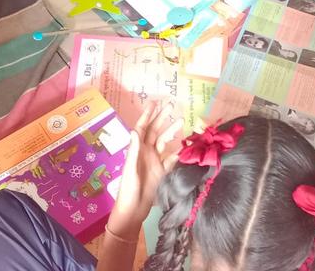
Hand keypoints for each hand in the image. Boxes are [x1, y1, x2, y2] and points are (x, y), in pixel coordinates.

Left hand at [107, 102, 182, 234]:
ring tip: (181, 121)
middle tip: (171, 106)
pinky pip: (172, 158)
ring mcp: (155, 161)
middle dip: (162, 118)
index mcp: (137, 150)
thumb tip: (135, 130)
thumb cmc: (128, 190)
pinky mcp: (162, 171)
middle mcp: (146, 153)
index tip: (154, 103)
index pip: (142, 128)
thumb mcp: (130, 169)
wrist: (134, 211)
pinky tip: (186, 144)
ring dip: (172, 131)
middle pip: (155, 131)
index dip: (148, 115)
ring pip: (165, 142)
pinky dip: (179, 151)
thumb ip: (134, 151)